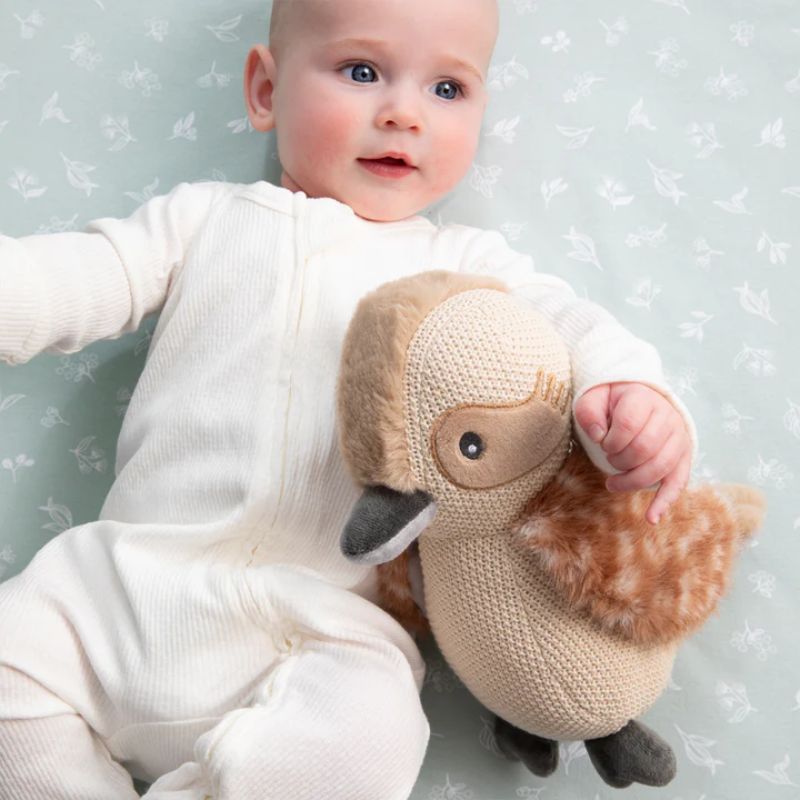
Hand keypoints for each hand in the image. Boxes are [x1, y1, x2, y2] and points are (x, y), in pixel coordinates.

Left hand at [574, 382, 691, 524]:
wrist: (638, 400)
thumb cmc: (611, 403)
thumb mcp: (593, 398)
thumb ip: (589, 412)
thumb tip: (598, 435)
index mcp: (643, 399)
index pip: (628, 424)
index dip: (610, 440)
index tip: (602, 442)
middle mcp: (667, 416)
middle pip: (644, 449)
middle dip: (619, 461)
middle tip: (608, 459)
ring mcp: (678, 437)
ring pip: (659, 467)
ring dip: (632, 481)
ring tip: (612, 484)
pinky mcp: (683, 456)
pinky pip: (678, 482)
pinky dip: (664, 501)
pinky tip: (652, 518)